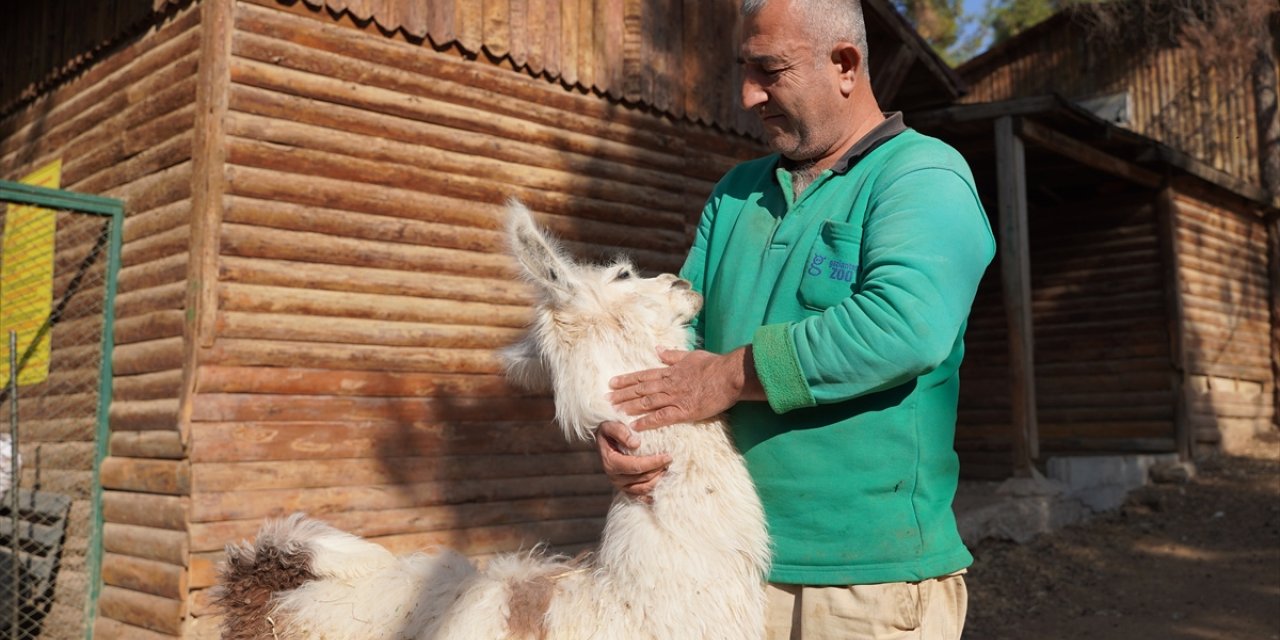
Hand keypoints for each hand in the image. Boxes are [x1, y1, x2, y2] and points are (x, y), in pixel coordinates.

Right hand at [595, 421, 670, 500]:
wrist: (604, 440)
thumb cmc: (609, 432)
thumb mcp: (610, 426)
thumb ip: (621, 432)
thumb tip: (636, 444)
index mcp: (611, 463)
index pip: (636, 466)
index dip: (653, 462)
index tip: (668, 456)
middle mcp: (614, 477)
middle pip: (642, 478)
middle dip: (659, 470)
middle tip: (670, 460)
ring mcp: (620, 485)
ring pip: (644, 488)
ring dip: (658, 480)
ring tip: (667, 468)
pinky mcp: (626, 489)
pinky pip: (642, 495)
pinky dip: (653, 490)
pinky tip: (662, 482)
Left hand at [608, 347, 761, 430]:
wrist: (730, 375)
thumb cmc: (714, 365)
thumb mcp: (691, 355)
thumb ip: (673, 355)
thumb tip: (658, 349)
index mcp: (671, 371)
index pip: (644, 375)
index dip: (627, 380)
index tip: (612, 382)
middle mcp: (669, 384)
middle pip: (641, 389)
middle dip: (622, 394)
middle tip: (606, 398)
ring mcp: (676, 397)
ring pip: (647, 402)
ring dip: (630, 406)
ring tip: (615, 410)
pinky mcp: (685, 411)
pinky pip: (662, 417)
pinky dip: (647, 421)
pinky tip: (635, 425)